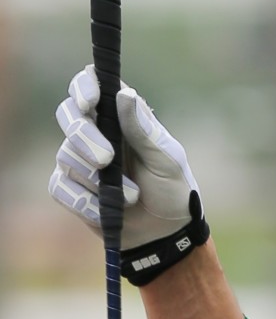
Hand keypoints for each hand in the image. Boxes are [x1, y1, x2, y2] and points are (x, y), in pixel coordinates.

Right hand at [49, 65, 208, 283]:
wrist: (167, 232)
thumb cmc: (172, 188)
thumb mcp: (167, 159)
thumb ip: (144, 129)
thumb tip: (124, 94)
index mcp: (121, 117)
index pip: (90, 86)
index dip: (83, 88)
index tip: (90, 102)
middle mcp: (96, 133)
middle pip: (68, 115)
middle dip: (84, 137)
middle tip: (106, 159)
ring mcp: (79, 160)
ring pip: (66, 155)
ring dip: (98, 180)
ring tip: (133, 196)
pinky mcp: (70, 188)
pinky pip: (61, 187)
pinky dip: (86, 201)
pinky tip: (110, 210)